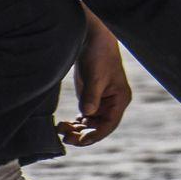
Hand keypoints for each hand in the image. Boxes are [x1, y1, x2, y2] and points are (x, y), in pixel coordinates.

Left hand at [58, 11, 131, 146]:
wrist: (92, 38)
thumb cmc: (98, 54)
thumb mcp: (95, 75)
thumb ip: (91, 96)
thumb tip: (86, 114)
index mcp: (120, 99)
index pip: (109, 125)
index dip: (95, 135)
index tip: (80, 141)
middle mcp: (112, 104)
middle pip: (98, 128)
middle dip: (83, 134)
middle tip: (65, 138)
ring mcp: (101, 102)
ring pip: (90, 125)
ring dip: (76, 130)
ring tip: (60, 130)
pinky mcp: (91, 98)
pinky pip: (84, 118)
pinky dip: (74, 123)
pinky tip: (63, 125)